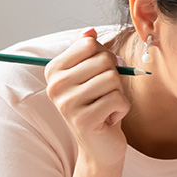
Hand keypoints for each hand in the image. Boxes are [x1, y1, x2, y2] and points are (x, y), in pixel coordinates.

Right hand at [44, 28, 129, 169]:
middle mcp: (55, 86)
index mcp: (54, 70)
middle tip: (105, 94)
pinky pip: (118, 100)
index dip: (105, 57)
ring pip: (112, 79)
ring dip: (118, 94)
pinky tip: (109, 119)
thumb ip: (88, 51)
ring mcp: (67, 104)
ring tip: (106, 106)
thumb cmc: (99, 105)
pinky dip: (121, 109)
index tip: (101, 74)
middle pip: (103, 60)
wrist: (100, 145)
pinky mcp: (83, 120)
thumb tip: (90, 31)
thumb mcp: (92, 75)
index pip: (89, 44)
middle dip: (114, 77)